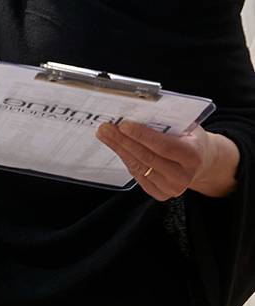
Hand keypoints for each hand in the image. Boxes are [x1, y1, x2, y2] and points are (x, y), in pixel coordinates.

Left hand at [96, 120, 237, 200]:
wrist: (201, 161)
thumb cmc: (189, 138)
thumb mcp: (187, 126)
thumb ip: (168, 122)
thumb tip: (138, 112)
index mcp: (193, 156)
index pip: (163, 146)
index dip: (141, 136)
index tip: (123, 125)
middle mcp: (183, 176)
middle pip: (146, 157)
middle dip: (123, 141)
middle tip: (106, 128)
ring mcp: (172, 188)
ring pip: (138, 167)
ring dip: (119, 149)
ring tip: (105, 135)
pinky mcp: (161, 194)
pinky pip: (137, 175)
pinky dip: (125, 159)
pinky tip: (116, 147)